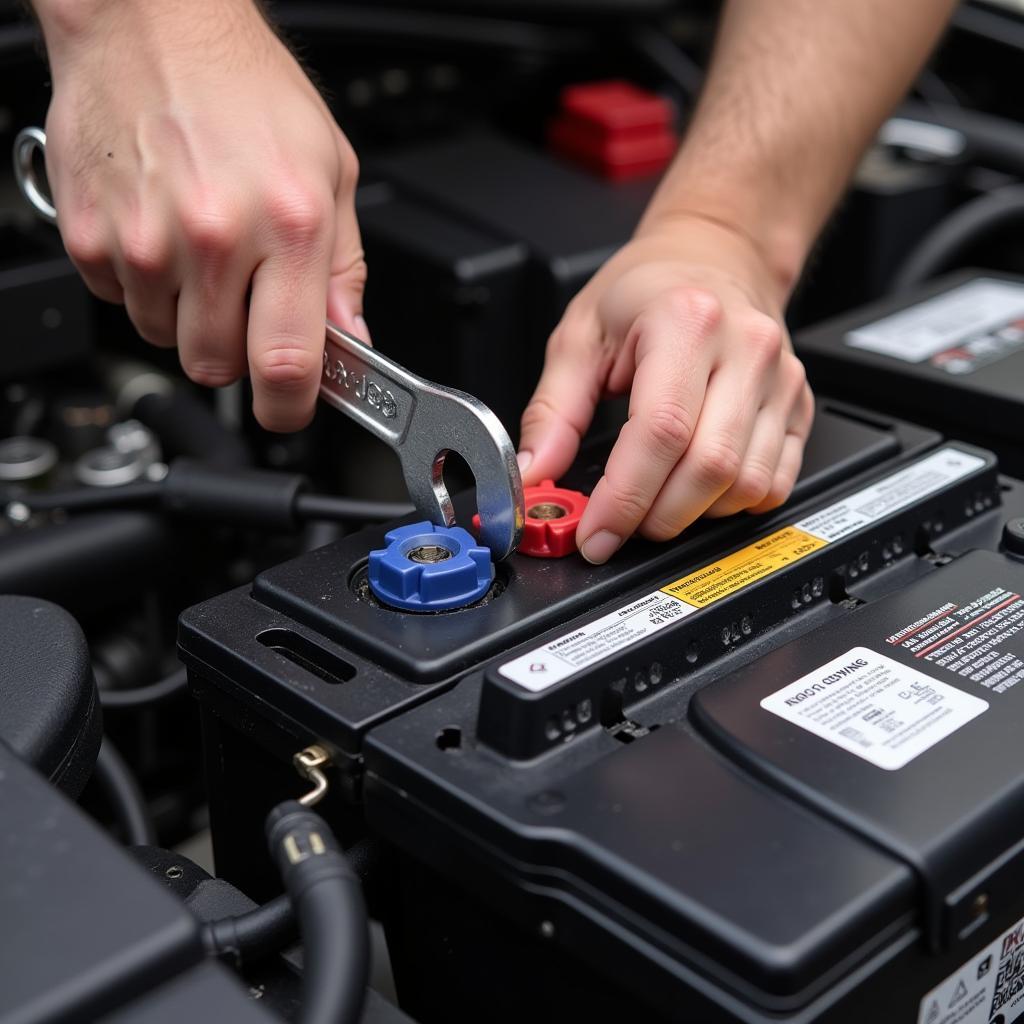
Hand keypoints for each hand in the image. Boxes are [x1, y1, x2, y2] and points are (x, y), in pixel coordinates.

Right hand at [42, 0, 364, 430]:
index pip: (287, 364)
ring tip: (203, 249)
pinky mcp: (90, 235)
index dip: (291, 407)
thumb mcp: (331, 170)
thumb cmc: (244, 85)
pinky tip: (162, 232)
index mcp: (288, 225)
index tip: (291, 408)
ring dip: (188, 315)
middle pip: (218, 367)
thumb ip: (343, 268)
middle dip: (237, 352)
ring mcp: (145, 240)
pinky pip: (120, 302)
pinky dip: (143, 285)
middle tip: (246, 300)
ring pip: (166, 340)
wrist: (151, 20)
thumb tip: (350, 338)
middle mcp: (214, 238)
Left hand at [517, 213, 813, 563]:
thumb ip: (552, 412)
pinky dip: (733, 505)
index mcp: (687, 321)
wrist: (714, 255)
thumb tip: (535, 475)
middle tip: (619, 525)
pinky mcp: (800, 404)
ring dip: (693, 514)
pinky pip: (776, 482)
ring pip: (746, 484)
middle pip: (708, 468)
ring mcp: (781, 379)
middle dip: (656, 517)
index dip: (624, 498)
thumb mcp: (580, 335)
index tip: (594, 532)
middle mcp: (746, 349)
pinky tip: (698, 491)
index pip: (660, 433)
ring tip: (655, 503)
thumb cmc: (647, 289)